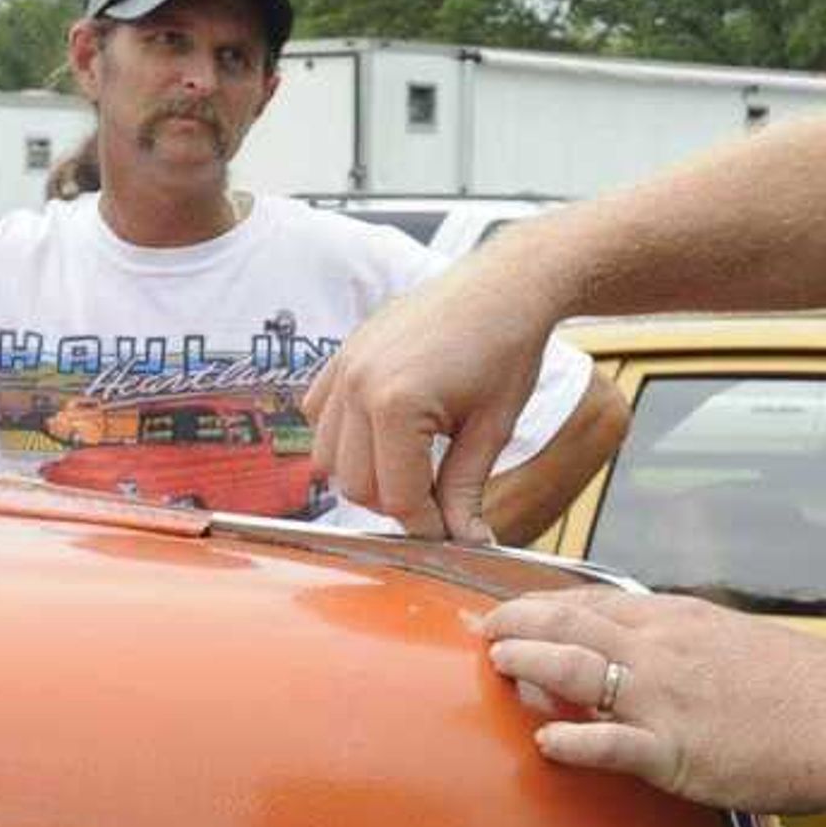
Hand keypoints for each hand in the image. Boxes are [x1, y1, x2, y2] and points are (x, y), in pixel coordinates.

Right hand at [301, 261, 558, 541]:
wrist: (504, 286)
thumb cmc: (507, 348)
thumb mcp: (492, 429)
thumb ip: (465, 490)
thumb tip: (465, 540)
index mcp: (396, 403)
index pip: (397, 498)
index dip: (428, 525)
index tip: (453, 529)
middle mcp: (358, 385)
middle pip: (357, 486)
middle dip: (397, 504)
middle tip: (438, 499)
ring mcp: (343, 368)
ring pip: (329, 459)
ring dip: (366, 474)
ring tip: (413, 466)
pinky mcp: (341, 356)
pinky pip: (318, 417)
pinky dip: (343, 437)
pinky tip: (383, 434)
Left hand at [478, 586, 825, 811]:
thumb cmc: (815, 690)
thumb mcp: (746, 644)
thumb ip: (698, 647)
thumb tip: (672, 656)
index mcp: (684, 621)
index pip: (598, 603)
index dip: (549, 604)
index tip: (521, 608)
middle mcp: (666, 649)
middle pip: (572, 623)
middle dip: (520, 621)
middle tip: (484, 628)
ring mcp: (666, 699)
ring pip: (577, 667)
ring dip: (529, 661)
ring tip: (499, 662)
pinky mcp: (676, 750)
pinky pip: (609, 743)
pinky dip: (571, 739)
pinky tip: (545, 740)